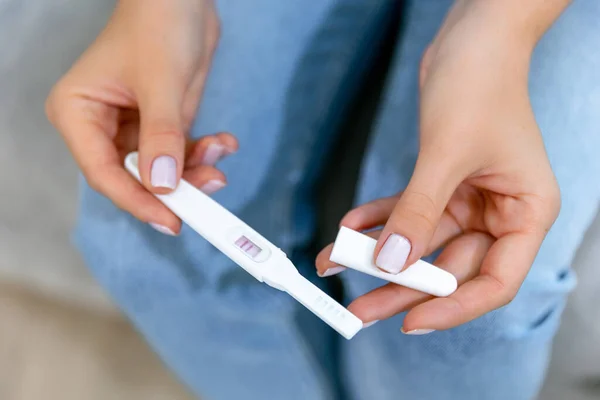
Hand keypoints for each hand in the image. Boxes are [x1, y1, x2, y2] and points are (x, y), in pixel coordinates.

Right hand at [46, 0, 230, 234]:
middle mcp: (100, 125)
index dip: (137, 200)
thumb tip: (163, 184)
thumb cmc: (158, 23)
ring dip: (195, 170)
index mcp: (78, 113)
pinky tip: (224, 141)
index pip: (103, 172)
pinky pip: (180, 153)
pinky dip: (203, 154)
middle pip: (133, 177)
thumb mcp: (160, 82)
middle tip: (209, 189)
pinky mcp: (160, 125)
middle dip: (173, 186)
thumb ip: (162, 135)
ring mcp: (132, 127)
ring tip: (220, 152)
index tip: (171, 219)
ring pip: (161, 171)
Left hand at [316, 2, 560, 331]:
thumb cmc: (480, 86)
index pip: (495, 281)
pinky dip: (378, 218)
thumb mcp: (447, 155)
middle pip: (450, 267)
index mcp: (526, 213)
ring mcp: (470, 199)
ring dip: (379, 254)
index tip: (409, 320)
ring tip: (338, 265)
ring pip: (422, 242)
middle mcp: (501, 213)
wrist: (471, 39)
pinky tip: (349, 229)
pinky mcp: (442, 184)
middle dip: (402, 286)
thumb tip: (391, 262)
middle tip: (360, 309)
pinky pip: (406, 211)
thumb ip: (418, 212)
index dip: (453, 307)